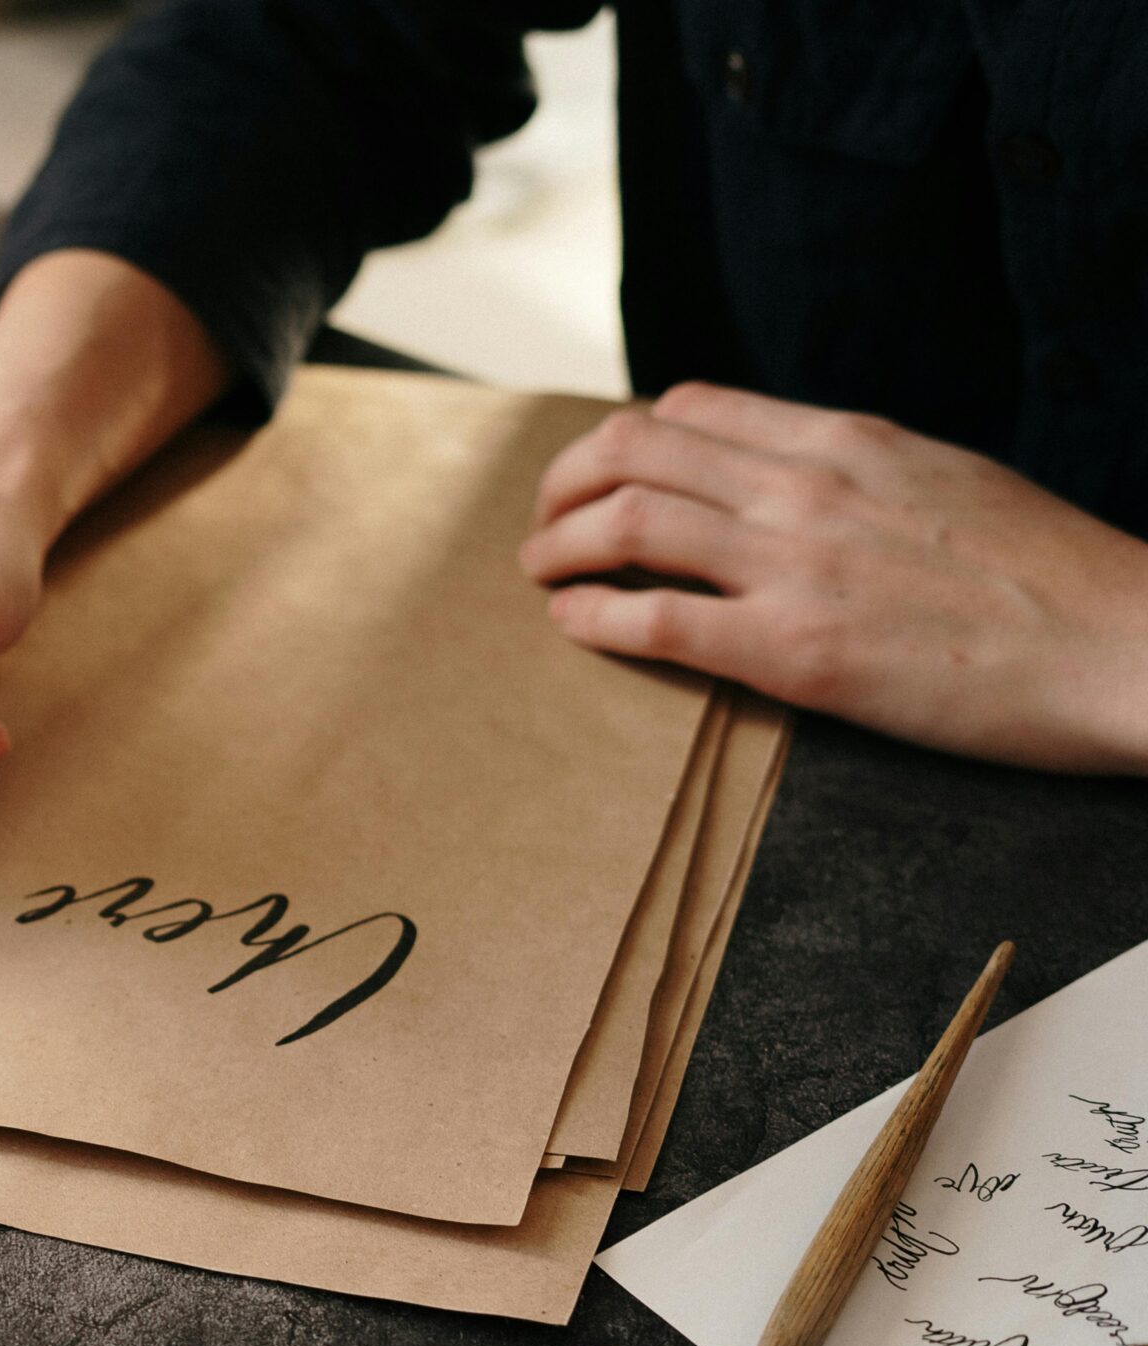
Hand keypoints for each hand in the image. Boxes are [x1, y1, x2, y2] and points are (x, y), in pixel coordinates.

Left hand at [521, 382, 1147, 773]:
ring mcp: (799, 564)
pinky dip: (591, 617)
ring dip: (558, 547)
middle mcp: (808, 485)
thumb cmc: (1047, 578)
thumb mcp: (941, 480)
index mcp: (846, 440)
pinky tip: (573, 626)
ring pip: (627, 519)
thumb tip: (782, 481)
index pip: (688, 409)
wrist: (1124, 643)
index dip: (620, 444)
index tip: (599, 482)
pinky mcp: (797, 650)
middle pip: (631, 448)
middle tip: (545, 529)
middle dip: (562, 486)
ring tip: (542, 575)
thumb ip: (853, 473)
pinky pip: (656, 617)